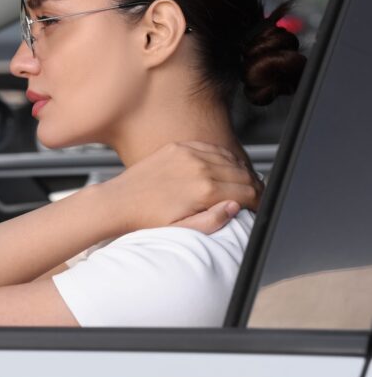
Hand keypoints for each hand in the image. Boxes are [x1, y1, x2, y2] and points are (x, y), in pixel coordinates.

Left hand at [101, 141, 262, 233]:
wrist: (119, 202)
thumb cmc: (148, 218)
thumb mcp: (182, 229)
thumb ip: (213, 220)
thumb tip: (236, 207)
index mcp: (204, 190)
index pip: (248, 192)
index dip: (258, 201)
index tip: (257, 207)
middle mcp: (199, 168)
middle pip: (243, 174)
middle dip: (252, 187)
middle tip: (252, 197)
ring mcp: (188, 154)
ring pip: (230, 159)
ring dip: (239, 171)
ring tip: (239, 184)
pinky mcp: (178, 147)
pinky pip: (211, 148)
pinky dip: (222, 157)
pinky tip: (221, 167)